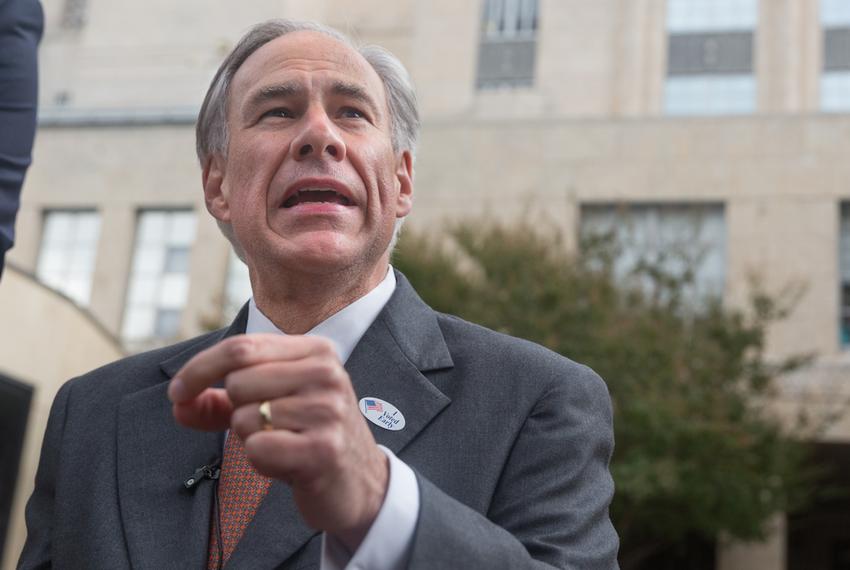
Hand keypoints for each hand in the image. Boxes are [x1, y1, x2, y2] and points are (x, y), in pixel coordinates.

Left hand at [167, 334, 388, 550]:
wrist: (359, 483)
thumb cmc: (308, 437)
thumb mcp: (272, 404)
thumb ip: (223, 400)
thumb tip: (179, 401)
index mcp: (316, 351)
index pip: (241, 347)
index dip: (199, 369)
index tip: (178, 392)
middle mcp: (326, 373)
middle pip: (238, 381)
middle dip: (234, 411)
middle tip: (265, 428)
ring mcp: (328, 410)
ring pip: (244, 418)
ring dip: (251, 439)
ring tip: (284, 445)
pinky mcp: (323, 449)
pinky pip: (257, 450)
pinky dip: (261, 462)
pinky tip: (288, 464)